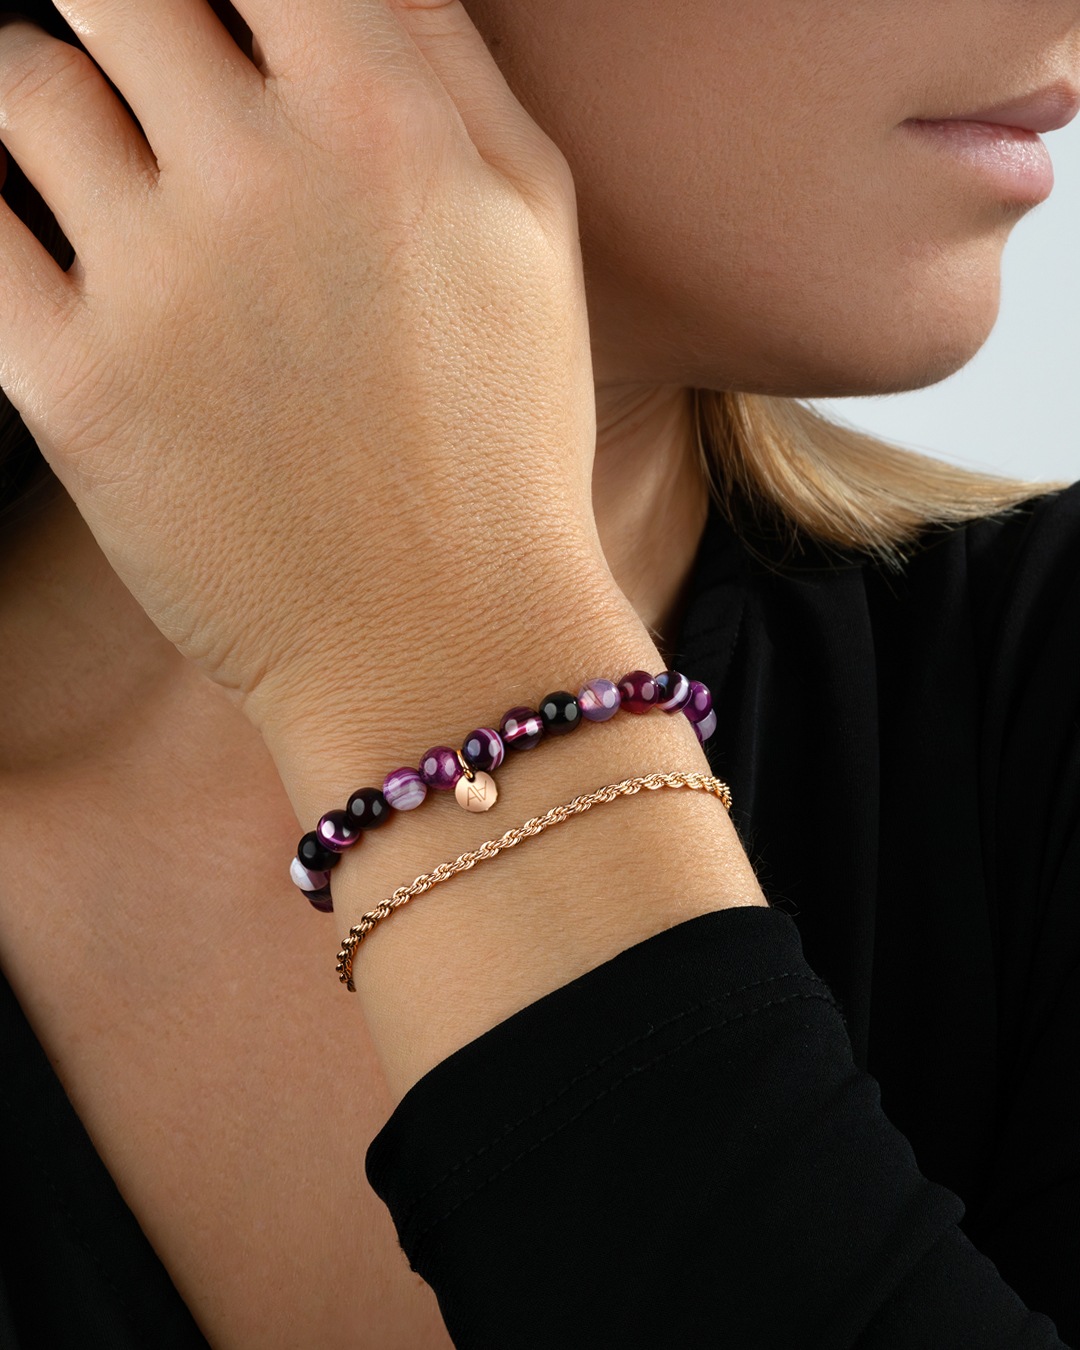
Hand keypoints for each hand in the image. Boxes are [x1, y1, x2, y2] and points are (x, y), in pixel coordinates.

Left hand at [0, 0, 603, 755]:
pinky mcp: (74, 387)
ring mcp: (157, 281)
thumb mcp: (532, 233)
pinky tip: (30, 231)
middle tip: (144, 80)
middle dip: (124, 20)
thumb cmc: (506, 442)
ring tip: (87, 164)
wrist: (445, 641)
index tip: (215, 34)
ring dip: (41, 100)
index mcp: (387, 124)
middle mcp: (262, 177)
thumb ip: (448, 70)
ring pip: (21, 87)